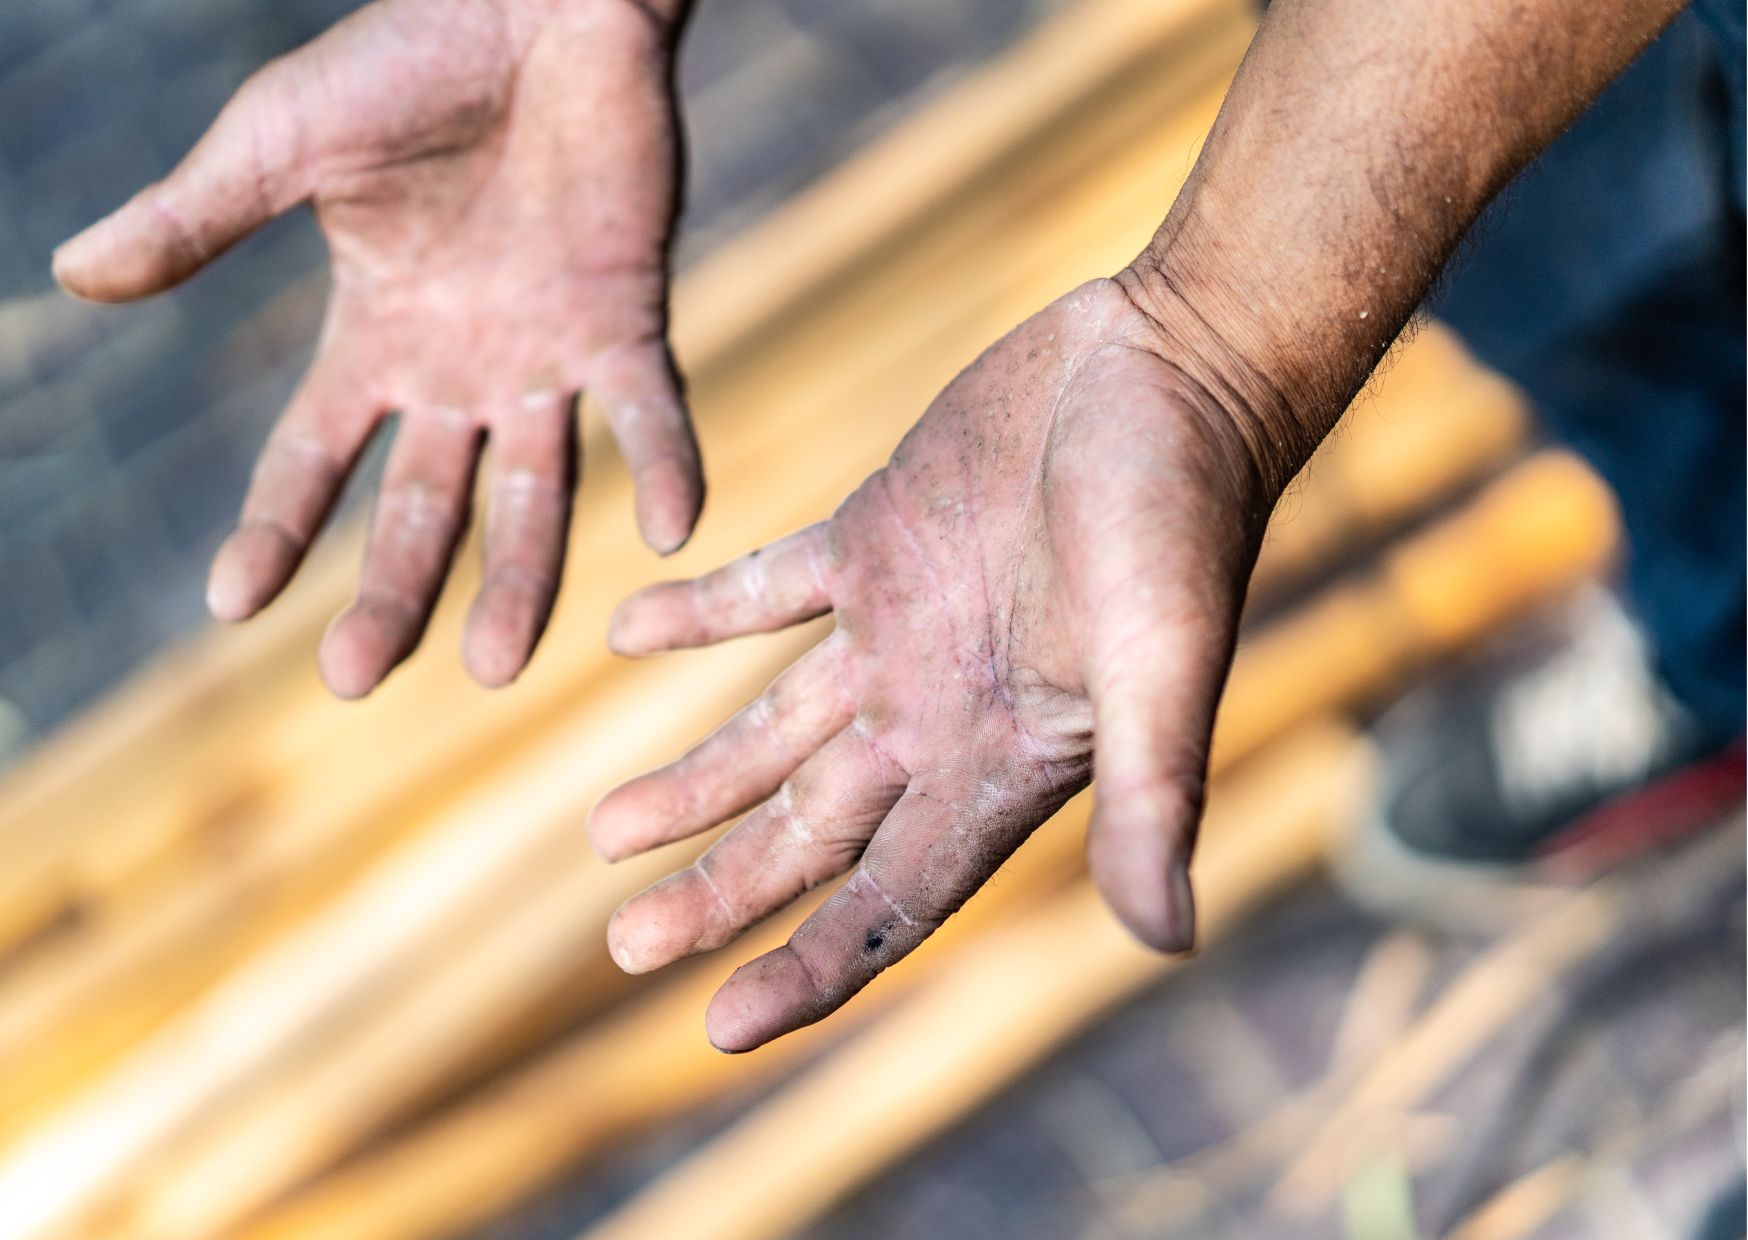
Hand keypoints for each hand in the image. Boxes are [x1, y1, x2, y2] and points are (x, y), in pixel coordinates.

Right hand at [54, 0, 701, 695]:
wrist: (535, 0)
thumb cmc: (409, 58)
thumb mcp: (282, 141)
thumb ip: (197, 218)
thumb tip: (74, 276)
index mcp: (376, 337)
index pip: (315, 458)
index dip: (275, 530)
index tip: (232, 605)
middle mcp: (463, 370)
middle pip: (424, 506)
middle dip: (393, 591)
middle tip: (357, 677)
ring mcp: (547, 355)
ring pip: (538, 491)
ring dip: (521, 576)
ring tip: (495, 666)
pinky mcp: (627, 319)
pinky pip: (651, 412)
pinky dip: (665, 466)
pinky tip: (673, 532)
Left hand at [589, 277, 1274, 1051]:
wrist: (1173, 362)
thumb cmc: (1181, 509)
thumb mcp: (1164, 654)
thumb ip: (1152, 789)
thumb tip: (1168, 941)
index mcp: (1002, 760)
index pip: (893, 895)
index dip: (812, 966)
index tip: (716, 1024)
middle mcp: (942, 713)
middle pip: (814, 832)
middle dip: (723, 890)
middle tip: (624, 943)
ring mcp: (901, 627)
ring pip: (777, 728)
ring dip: (697, 779)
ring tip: (605, 831)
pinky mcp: (876, 535)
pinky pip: (768, 590)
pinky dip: (701, 614)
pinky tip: (628, 631)